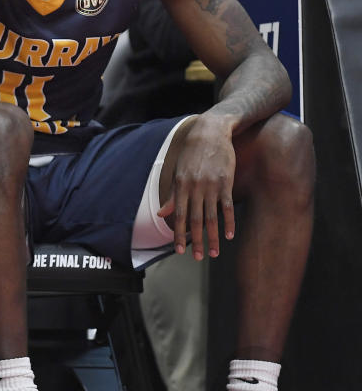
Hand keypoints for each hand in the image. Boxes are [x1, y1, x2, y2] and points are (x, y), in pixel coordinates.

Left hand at [158, 115, 235, 259]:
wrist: (210, 132)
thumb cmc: (192, 153)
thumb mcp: (177, 172)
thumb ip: (172, 195)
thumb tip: (161, 214)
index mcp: (180, 186)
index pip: (178, 216)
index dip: (178, 235)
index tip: (179, 250)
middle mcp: (195, 188)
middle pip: (195, 220)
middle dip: (196, 241)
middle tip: (199, 258)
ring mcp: (211, 186)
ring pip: (211, 217)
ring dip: (213, 237)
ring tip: (214, 253)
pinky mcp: (226, 182)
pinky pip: (227, 206)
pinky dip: (228, 221)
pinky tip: (229, 235)